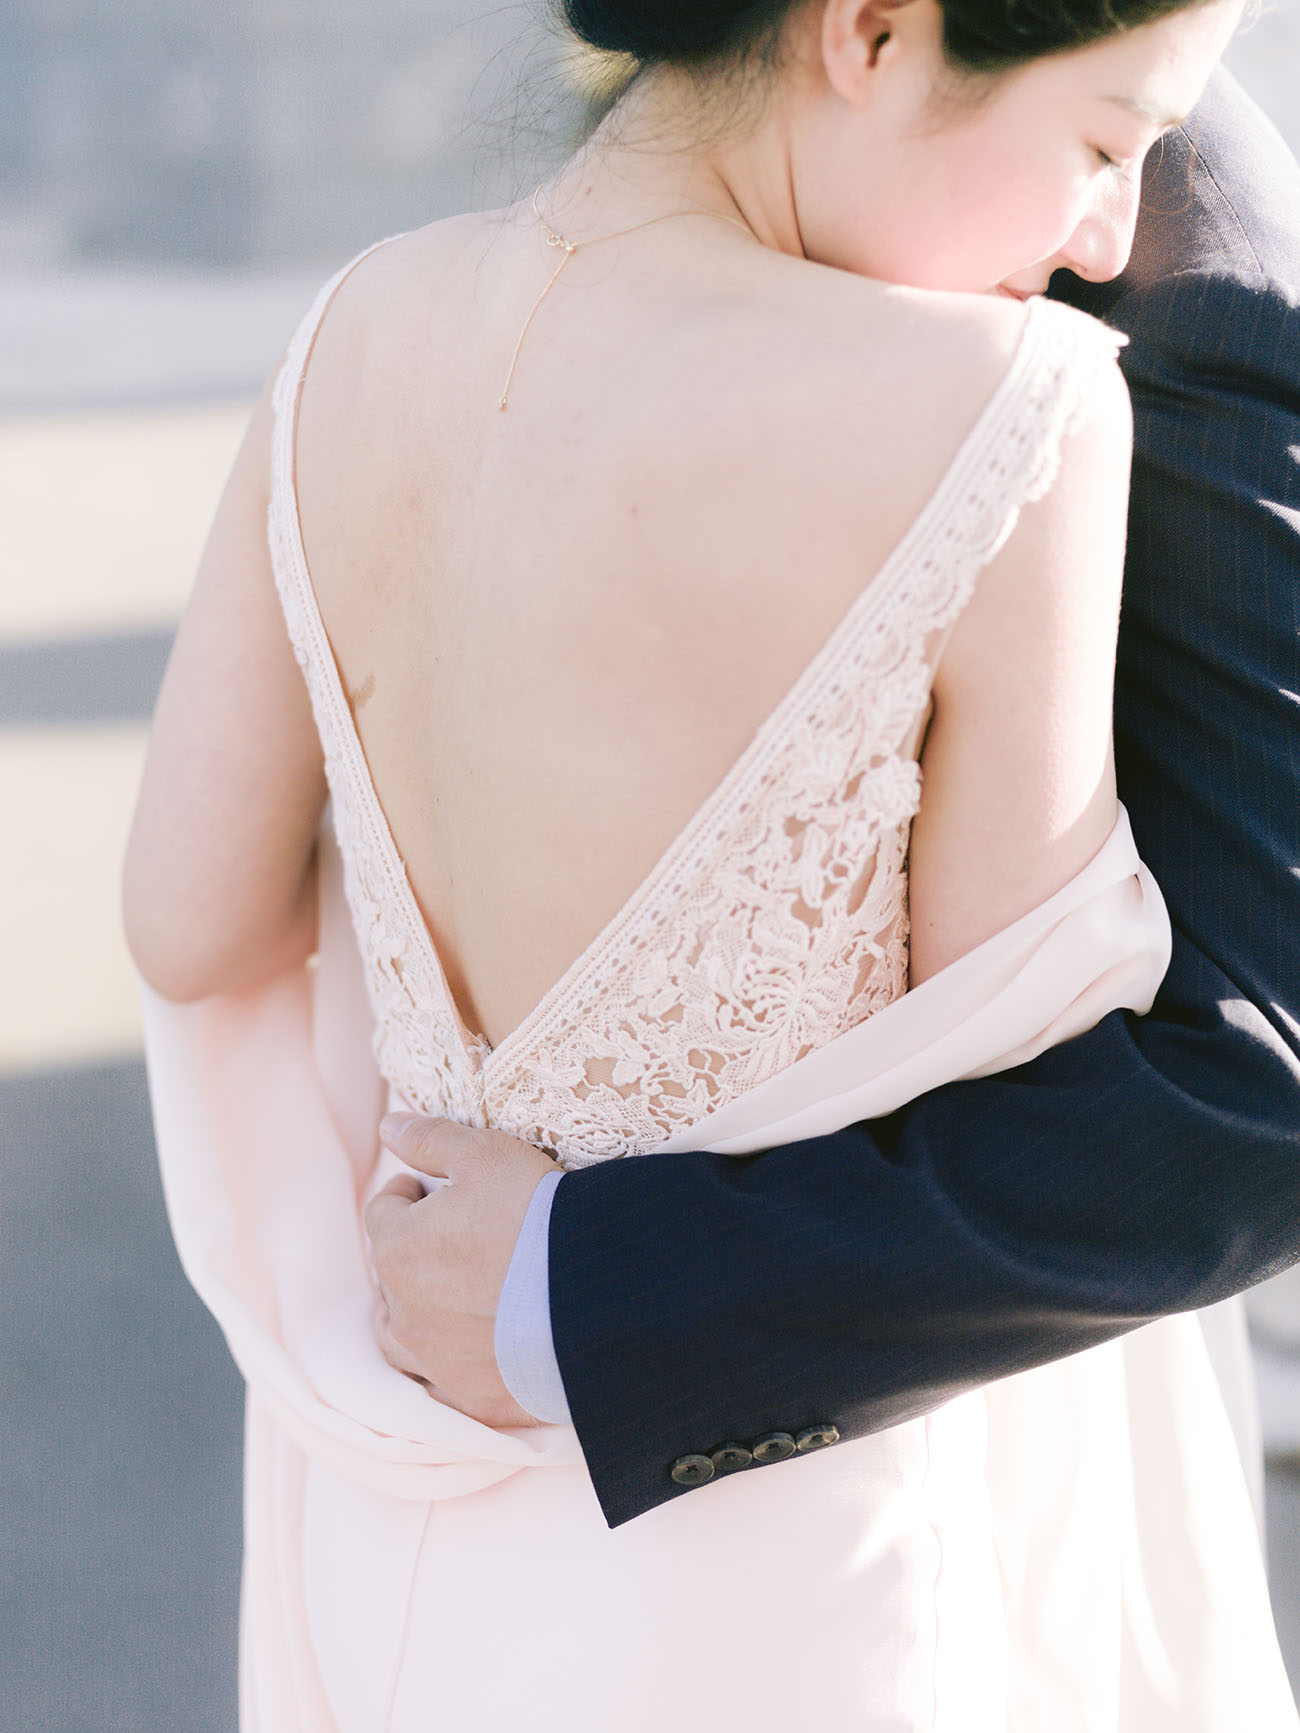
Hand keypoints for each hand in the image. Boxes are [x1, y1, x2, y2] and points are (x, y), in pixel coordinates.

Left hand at [365, 1115, 560, 1427]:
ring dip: (416, 1314)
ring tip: (448, 1296)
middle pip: (390, 1276)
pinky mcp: (473, 1400)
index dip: (408, 1194)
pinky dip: (450, 1365)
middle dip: (413, 1252)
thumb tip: (388, 1126)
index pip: (384, 1212)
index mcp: (397, 1250)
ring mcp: (437, 1363)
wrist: (602, 1293)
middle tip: (454, 1236)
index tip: (434, 1189)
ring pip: (402, 1338)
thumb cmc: (539, 1216)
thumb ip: (430, 1138)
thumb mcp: (486, 1154)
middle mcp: (404, 1313)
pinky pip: (444, 1385)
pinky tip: (474, 1347)